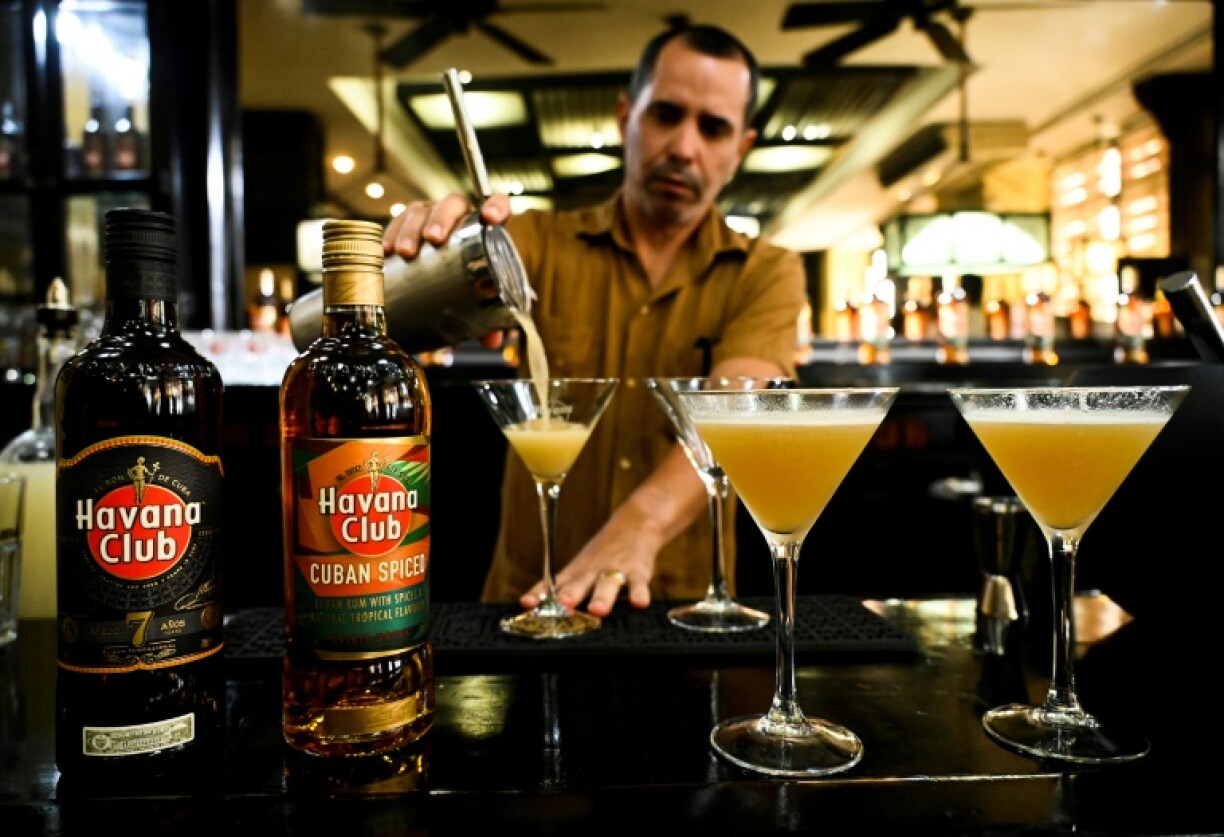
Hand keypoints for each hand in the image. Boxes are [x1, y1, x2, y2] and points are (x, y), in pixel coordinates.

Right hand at [382, 193, 513, 349]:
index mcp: (485, 227)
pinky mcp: (409, 223)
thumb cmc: (469, 280)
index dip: (497, 206)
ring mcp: (432, 216)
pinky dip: (390, 233)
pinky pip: (398, 220)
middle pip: (452, 204)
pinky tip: (385, 250)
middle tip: (433, 240)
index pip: (498, 204)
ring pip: (421, 211)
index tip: (490, 217)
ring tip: (404, 251)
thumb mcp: (479, 298)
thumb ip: (491, 317)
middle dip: (441, 219)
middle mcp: (459, 216)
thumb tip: (492, 341)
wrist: (445, 275)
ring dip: (411, 228)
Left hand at [520, 517, 660, 617]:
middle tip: (564, 603)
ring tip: (597, 610)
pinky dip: (640, 594)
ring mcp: (616, 571)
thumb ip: (563, 588)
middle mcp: (593, 572)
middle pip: (580, 583)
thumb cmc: (603, 554)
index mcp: (577, 572)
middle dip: (571, 594)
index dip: (539, 593)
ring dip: (603, 597)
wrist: (636, 524)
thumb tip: (533, 607)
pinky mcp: (638, 572)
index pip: (553, 584)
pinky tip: (639, 603)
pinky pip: (639, 584)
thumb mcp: (580, 567)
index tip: (527, 603)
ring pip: (608, 584)